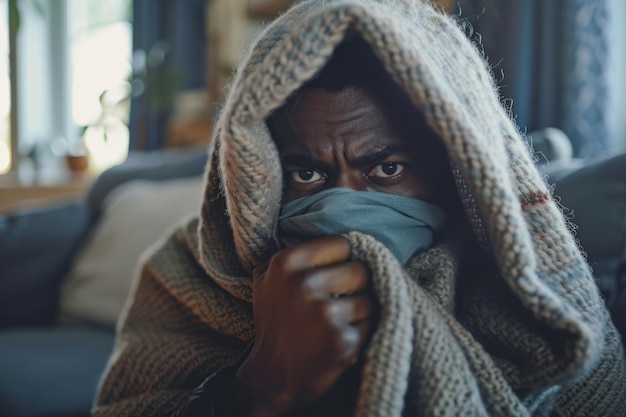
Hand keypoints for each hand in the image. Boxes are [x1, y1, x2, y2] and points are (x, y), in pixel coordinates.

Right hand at [222, 235, 374, 416]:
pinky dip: (363, 331)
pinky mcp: (343, 339)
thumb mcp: (267, 279)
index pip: (342, 243)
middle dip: (355, 286)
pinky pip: (372, 322)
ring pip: (371, 297)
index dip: (342, 261)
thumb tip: (338, 234)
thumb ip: (295, 254)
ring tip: (338, 322)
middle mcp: (304, 284)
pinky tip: (341, 339)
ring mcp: (324, 313)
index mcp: (286, 263)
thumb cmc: (275, 322)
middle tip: (338, 302)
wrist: (272, 376)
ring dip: (360, 311)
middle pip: (361, 269)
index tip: (333, 276)